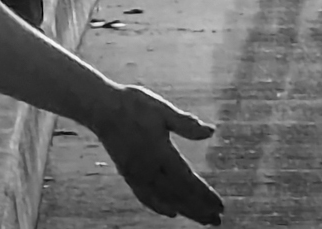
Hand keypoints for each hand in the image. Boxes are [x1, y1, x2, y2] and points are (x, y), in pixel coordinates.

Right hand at [94, 85, 224, 222]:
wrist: (101, 108)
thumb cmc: (133, 105)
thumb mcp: (162, 109)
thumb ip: (186, 124)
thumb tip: (211, 131)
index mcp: (161, 153)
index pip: (188, 181)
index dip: (205, 196)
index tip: (220, 206)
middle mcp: (150, 169)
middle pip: (179, 196)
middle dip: (199, 210)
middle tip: (216, 220)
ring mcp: (138, 174)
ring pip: (165, 200)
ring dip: (185, 211)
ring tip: (201, 220)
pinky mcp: (128, 174)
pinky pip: (146, 197)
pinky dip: (159, 207)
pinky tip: (170, 212)